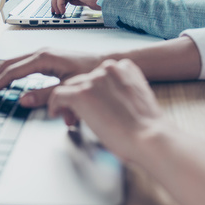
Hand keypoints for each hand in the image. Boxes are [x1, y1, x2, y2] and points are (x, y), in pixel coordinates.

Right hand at [0, 49, 103, 106]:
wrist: (105, 64)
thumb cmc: (91, 74)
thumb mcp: (68, 87)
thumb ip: (45, 95)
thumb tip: (23, 100)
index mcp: (43, 58)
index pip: (11, 73)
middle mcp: (40, 53)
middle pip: (6, 65)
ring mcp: (42, 54)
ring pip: (12, 64)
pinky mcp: (46, 58)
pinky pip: (20, 65)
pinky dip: (8, 73)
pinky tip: (4, 81)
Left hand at [48, 59, 163, 163]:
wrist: (150, 137)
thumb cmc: (148, 126)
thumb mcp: (139, 97)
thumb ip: (123, 91)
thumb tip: (111, 101)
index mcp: (125, 67)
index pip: (100, 74)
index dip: (93, 89)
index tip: (92, 101)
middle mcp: (108, 69)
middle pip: (83, 79)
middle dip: (79, 95)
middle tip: (75, 111)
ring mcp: (94, 80)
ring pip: (69, 86)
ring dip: (67, 101)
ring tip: (63, 113)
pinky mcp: (81, 95)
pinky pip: (58, 94)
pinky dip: (54, 104)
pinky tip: (55, 113)